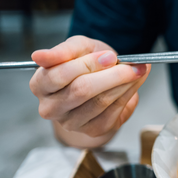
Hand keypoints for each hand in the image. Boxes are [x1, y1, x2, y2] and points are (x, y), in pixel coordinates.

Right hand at [29, 36, 149, 140]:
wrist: (99, 81)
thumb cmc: (84, 63)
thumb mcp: (76, 48)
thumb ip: (63, 50)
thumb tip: (39, 56)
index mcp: (40, 84)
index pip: (59, 75)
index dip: (87, 65)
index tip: (110, 56)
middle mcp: (50, 108)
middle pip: (81, 90)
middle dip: (111, 75)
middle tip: (131, 64)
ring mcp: (71, 122)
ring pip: (100, 102)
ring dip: (124, 84)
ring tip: (138, 70)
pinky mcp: (92, 130)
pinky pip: (112, 112)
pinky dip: (128, 94)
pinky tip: (134, 82)